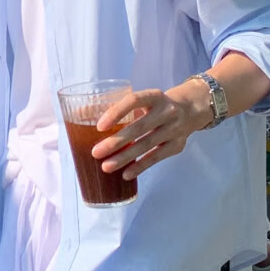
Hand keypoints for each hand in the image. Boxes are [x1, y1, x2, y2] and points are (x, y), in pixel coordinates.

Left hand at [91, 84, 210, 179]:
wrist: (191, 109)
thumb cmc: (154, 106)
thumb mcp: (142, 101)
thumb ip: (118, 109)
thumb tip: (78, 114)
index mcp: (154, 96)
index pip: (134, 101)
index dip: (117, 113)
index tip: (99, 126)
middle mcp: (167, 111)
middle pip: (139, 128)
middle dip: (116, 142)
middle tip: (96, 152)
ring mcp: (174, 129)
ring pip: (146, 145)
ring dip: (125, 158)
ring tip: (106, 167)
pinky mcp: (177, 145)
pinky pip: (156, 157)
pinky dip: (140, 166)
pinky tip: (125, 174)